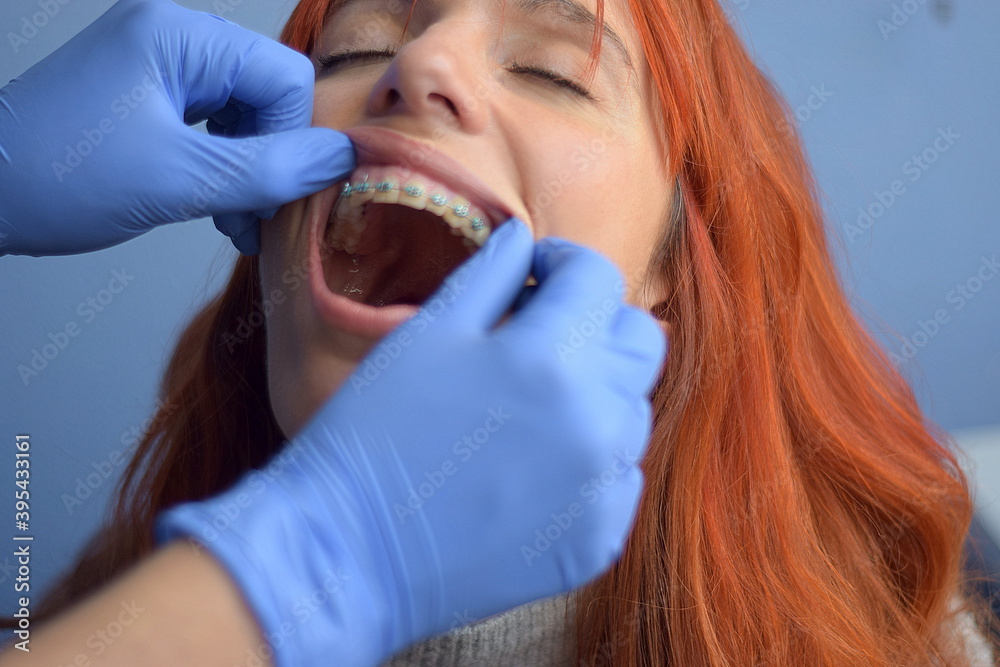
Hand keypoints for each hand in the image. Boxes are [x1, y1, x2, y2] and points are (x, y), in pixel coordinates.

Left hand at [0, 0, 353, 256]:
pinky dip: (222, 169)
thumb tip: (345, 158)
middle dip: (270, 161)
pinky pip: (213, 127)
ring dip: (249, 172)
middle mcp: (172, 38)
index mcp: (178, 35)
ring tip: (231, 221)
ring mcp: (157, 67)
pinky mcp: (147, 97)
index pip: (284, 77)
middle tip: (252, 218)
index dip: (291, 141)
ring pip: (244, 115)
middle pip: (268, 95)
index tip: (271, 197)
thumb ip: (270, 170)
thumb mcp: (179, 180)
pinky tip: (213, 207)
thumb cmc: (58, 179)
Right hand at [153, 218, 666, 666]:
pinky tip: (532, 466)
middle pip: (640, 341)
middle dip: (597, 322)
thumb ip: (490, 274)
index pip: (598, 278)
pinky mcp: (599, 539)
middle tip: (543, 335)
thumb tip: (525, 238)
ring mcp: (603, 488)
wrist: (350, 552)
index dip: (563, 264)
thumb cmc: (375, 434)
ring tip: (531, 406)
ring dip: (595, 392)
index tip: (534, 274)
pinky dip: (589, 460)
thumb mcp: (427, 334)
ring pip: (633, 410)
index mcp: (551, 358)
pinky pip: (619, 477)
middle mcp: (596, 422)